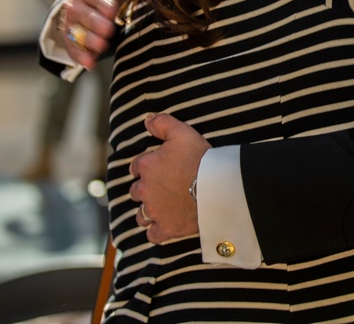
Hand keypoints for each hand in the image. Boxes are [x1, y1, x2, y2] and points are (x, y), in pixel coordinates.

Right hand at [57, 0, 124, 69]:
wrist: (91, 5)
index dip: (103, 2)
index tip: (113, 11)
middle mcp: (75, 4)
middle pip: (83, 14)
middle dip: (96, 23)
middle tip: (109, 30)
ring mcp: (70, 23)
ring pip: (77, 32)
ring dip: (89, 40)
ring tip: (102, 46)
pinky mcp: (69, 39)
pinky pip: (72, 48)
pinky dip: (81, 57)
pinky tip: (90, 64)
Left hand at [129, 113, 211, 243]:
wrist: (217, 188)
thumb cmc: (201, 158)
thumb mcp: (182, 132)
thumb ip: (162, 123)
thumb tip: (147, 119)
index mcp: (147, 166)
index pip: (137, 166)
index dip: (145, 165)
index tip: (156, 167)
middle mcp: (145, 190)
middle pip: (136, 190)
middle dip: (145, 188)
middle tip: (160, 186)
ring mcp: (155, 211)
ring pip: (141, 214)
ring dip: (147, 210)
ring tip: (159, 207)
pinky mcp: (166, 228)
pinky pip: (153, 234)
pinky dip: (156, 231)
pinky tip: (163, 226)